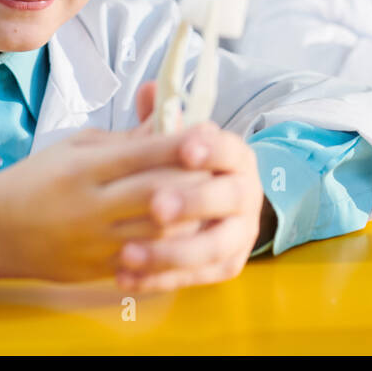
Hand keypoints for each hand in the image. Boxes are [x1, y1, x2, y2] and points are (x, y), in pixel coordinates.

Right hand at [0, 123, 217, 285]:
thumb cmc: (38, 179)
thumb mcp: (79, 146)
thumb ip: (128, 138)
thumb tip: (174, 121)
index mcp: (86, 169)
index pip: (142, 154)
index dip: (180, 145)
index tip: (210, 134)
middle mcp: (92, 207)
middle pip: (158, 194)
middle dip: (195, 181)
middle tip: (224, 169)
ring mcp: (96, 242)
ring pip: (159, 232)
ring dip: (192, 216)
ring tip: (215, 202)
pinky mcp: (98, 268)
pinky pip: (146, 260)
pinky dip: (172, 246)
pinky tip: (192, 234)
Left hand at [111, 82, 265, 291]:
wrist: (212, 210)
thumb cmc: (184, 170)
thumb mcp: (172, 144)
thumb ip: (160, 120)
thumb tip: (149, 90)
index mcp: (236, 157)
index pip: (230, 149)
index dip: (210, 149)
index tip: (185, 148)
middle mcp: (246, 194)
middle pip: (228, 198)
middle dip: (192, 202)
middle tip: (156, 207)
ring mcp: (240, 233)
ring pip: (213, 247)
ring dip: (172, 252)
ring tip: (128, 253)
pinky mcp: (226, 265)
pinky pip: (196, 277)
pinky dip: (161, 279)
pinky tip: (125, 277)